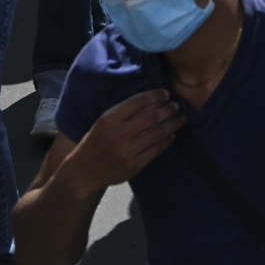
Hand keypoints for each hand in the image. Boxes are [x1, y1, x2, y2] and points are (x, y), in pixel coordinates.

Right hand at [64, 87, 182, 185]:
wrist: (84, 171)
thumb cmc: (96, 142)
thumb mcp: (104, 122)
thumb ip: (124, 112)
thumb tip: (153, 101)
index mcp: (109, 119)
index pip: (137, 102)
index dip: (155, 96)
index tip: (166, 93)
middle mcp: (119, 134)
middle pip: (151, 117)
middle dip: (168, 110)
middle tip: (177, 106)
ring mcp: (127, 151)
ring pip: (157, 133)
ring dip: (172, 124)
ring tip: (180, 118)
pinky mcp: (134, 165)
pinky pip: (156, 149)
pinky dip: (167, 141)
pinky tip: (172, 135)